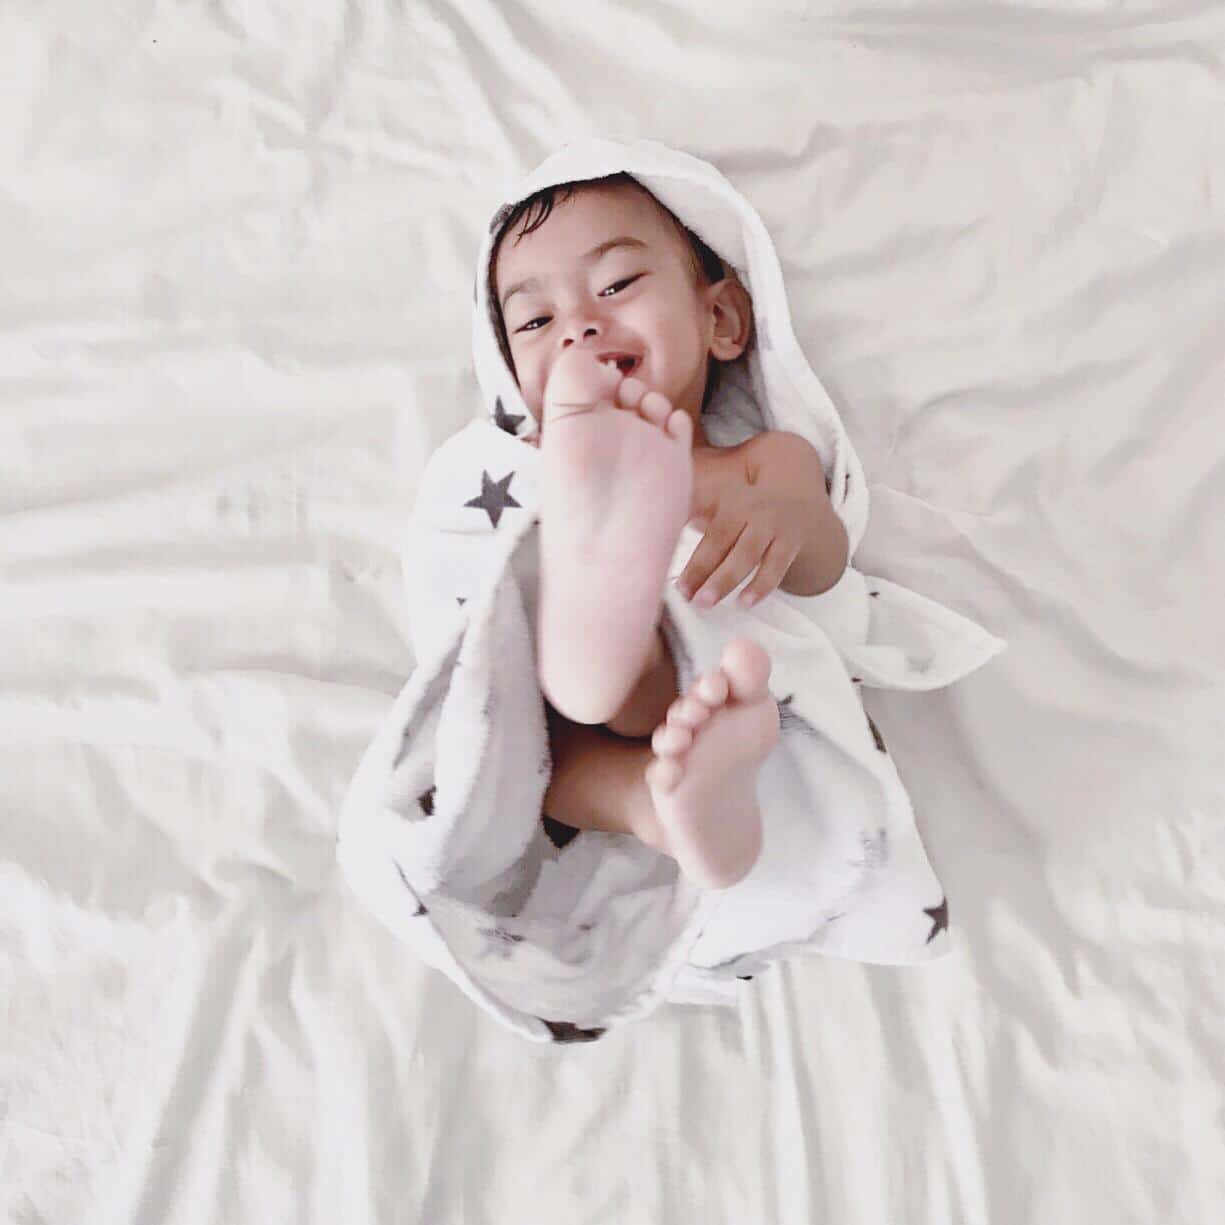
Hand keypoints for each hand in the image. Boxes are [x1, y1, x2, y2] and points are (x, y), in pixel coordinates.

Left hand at [675, 440, 807, 608]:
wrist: (801, 507)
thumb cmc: (745, 513)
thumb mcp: (720, 505)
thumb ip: (689, 512)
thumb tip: (645, 526)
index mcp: (727, 501)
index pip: (700, 521)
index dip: (684, 543)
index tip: (666, 568)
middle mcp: (750, 510)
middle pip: (721, 541)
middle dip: (700, 569)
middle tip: (682, 594)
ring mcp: (772, 527)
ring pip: (747, 556)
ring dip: (725, 580)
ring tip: (705, 602)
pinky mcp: (790, 544)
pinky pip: (775, 568)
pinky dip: (760, 586)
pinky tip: (744, 603)